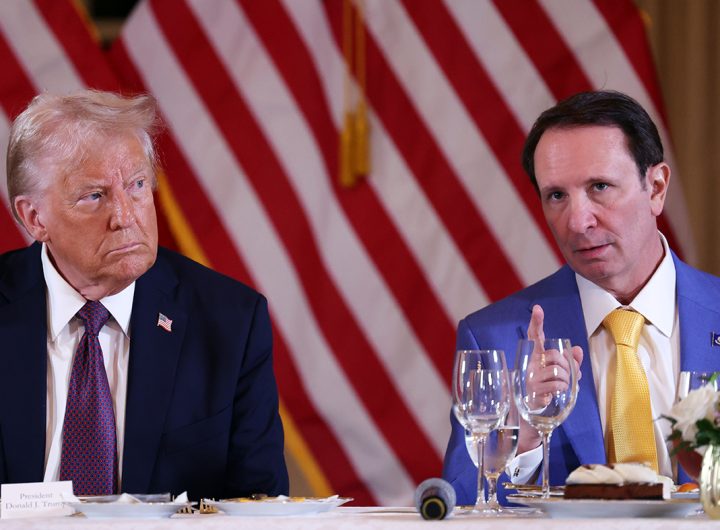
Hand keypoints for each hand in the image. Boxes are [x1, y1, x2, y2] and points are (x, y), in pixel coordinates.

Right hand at [516, 305, 583, 453]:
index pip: (534, 336)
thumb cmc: (546, 392)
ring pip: (558, 370)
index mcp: (536, 358)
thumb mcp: (561, 376)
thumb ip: (571, 363)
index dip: (536, 322)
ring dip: (567, 379)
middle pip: (554, 355)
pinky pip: (557, 384)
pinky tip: (556, 393)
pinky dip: (563, 388)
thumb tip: (578, 349)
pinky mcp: (535, 391)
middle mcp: (531, 365)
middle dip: (567, 365)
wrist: (533, 417)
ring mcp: (531, 378)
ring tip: (562, 386)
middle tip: (568, 375)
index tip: (538, 308)